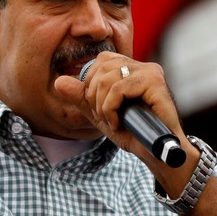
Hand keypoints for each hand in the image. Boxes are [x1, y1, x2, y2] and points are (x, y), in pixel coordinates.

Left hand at [55, 52, 185, 163]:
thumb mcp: (100, 115)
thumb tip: (58, 81)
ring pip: (108, 78)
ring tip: (112, 121)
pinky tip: (118, 123)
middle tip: (104, 117)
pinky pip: (119, 88)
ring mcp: (151, 73)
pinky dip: (111, 108)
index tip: (98, 109)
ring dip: (102, 105)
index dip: (91, 84)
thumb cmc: (133, 134)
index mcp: (132, 69)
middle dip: (94, 96)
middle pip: (101, 68)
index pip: (100, 61)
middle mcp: (143, 66)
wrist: (157, 154)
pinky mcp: (155, 83)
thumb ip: (81, 98)